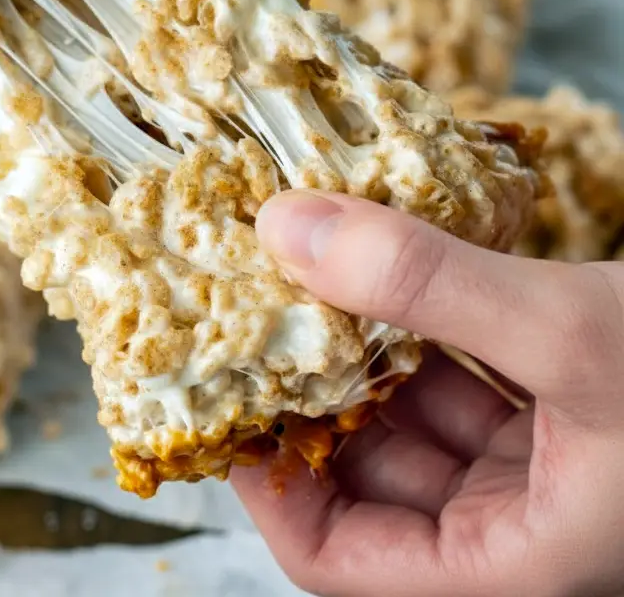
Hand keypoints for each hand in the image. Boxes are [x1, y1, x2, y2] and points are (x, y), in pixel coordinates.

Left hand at [235, 191, 623, 596]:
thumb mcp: (564, 333)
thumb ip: (425, 284)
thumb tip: (286, 228)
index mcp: (510, 562)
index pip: (334, 556)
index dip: (268, 485)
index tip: (225, 395)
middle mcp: (518, 525)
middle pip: (370, 477)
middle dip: (314, 394)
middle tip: (260, 312)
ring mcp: (543, 469)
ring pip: (418, 420)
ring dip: (369, 351)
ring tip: (316, 277)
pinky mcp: (565, 414)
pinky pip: (468, 381)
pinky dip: (428, 330)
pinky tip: (401, 270)